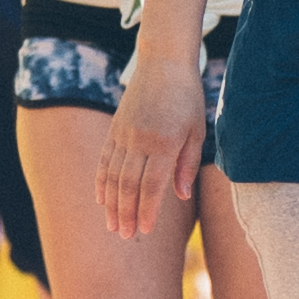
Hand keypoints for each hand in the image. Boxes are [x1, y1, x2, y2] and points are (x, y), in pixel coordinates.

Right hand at [98, 56, 209, 239]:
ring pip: (113, 176)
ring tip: (113, 225)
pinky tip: (101, 199)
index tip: (145, 230)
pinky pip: (105, 161)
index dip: (147, 210)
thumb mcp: (197, 130)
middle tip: (125, 235)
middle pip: (128, 185)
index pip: (152, 185)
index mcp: (165, 142)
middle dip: (126, 213)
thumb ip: (187, 164)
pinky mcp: (115, 129)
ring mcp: (124, 135)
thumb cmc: (188, 97)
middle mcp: (140, 141)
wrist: (163, 63)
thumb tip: (181, 196)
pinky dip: (101, 182)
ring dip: (112, 204)